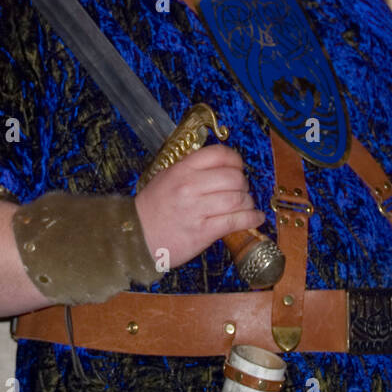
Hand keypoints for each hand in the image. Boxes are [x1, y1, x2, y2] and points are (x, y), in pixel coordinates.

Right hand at [133, 145, 263, 269]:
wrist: (135, 238)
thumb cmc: (153, 208)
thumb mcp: (167, 177)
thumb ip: (192, 168)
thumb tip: (223, 165)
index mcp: (182, 169)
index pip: (219, 154)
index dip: (235, 160)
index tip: (238, 167)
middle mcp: (190, 186)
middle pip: (233, 177)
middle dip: (243, 183)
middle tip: (241, 190)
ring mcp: (196, 210)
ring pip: (237, 199)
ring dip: (248, 202)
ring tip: (246, 205)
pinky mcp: (203, 232)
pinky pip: (235, 221)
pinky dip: (251, 218)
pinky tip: (256, 218)